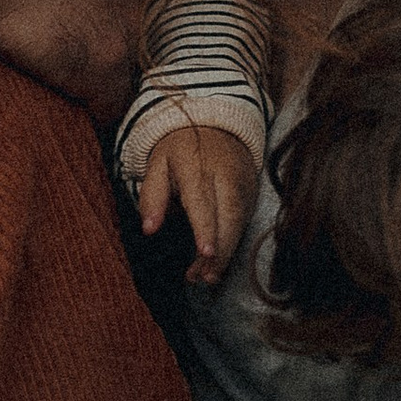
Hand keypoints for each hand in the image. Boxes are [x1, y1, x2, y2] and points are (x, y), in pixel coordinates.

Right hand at [0, 0, 152, 125]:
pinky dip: (92, 107)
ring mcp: (127, 16)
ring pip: (125, 51)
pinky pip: (111, 102)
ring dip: (95, 61)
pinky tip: (66, 105)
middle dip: (100, 15)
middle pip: (131, 4)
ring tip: (57, 69)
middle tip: (54, 24)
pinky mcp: (104, 63)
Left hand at [134, 121, 260, 282]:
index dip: (206, 229)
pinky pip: (244, 223)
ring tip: (206, 277)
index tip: (206, 253)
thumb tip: (148, 229)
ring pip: (239, 225)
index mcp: (197, 168)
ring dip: (225, 254)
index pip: (203, 202)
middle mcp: (225, 177)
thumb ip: (152, 196)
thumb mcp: (157, 163)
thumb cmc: (180, 147)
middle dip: (218, 253)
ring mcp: (243, 185)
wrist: (217, 122)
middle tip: (202, 279)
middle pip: (228, 219)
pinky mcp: (252, 193)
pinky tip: (217, 261)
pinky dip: (232, 244)